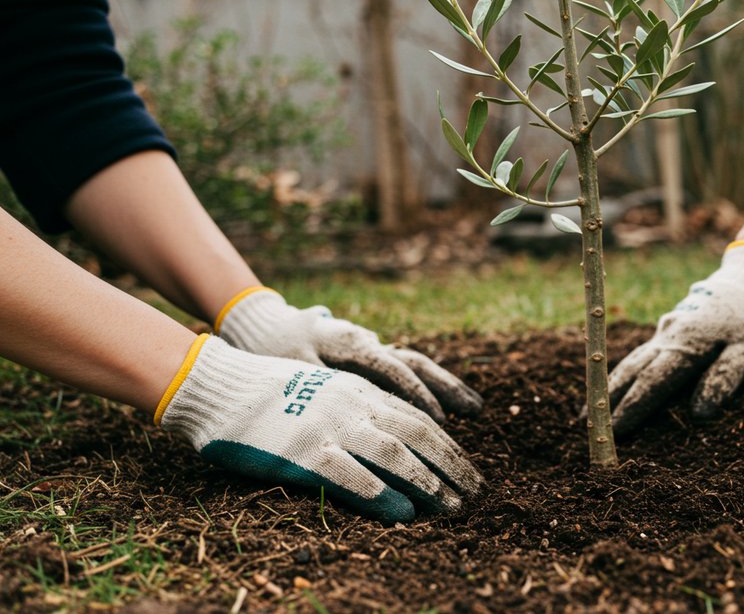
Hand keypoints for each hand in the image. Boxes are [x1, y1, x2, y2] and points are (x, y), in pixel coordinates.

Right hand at [158, 335, 483, 522]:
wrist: (217, 384)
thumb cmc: (268, 392)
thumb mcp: (324, 390)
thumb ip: (359, 408)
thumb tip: (395, 439)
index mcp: (359, 391)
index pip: (417, 419)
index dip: (448, 446)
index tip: (469, 470)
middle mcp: (352, 405)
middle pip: (417, 435)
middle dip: (451, 464)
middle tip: (476, 491)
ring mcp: (328, 426)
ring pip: (393, 454)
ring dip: (427, 482)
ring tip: (451, 505)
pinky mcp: (301, 451)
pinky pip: (349, 474)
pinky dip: (380, 494)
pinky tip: (403, 513)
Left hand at [215, 288, 481, 421]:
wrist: (262, 325)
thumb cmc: (273, 350)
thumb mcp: (289, 368)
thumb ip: (318, 385)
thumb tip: (341, 409)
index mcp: (352, 344)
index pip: (394, 369)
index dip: (418, 395)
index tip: (438, 422)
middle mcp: (369, 344)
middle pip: (418, 365)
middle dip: (449, 390)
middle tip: (478, 412)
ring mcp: (372, 349)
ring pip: (418, 366)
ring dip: (446, 387)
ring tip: (476, 409)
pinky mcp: (368, 358)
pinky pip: (405, 372)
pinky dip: (427, 388)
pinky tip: (445, 410)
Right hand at [607, 242, 743, 435]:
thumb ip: (726, 377)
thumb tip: (699, 414)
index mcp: (688, 344)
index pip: (652, 382)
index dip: (632, 408)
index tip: (614, 431)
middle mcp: (670, 336)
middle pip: (632, 371)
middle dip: (609, 399)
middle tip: (586, 426)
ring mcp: (668, 330)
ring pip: (632, 360)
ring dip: (611, 385)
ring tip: (592, 409)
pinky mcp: (672, 328)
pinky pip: (642, 354)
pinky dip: (626, 372)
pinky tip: (619, 383)